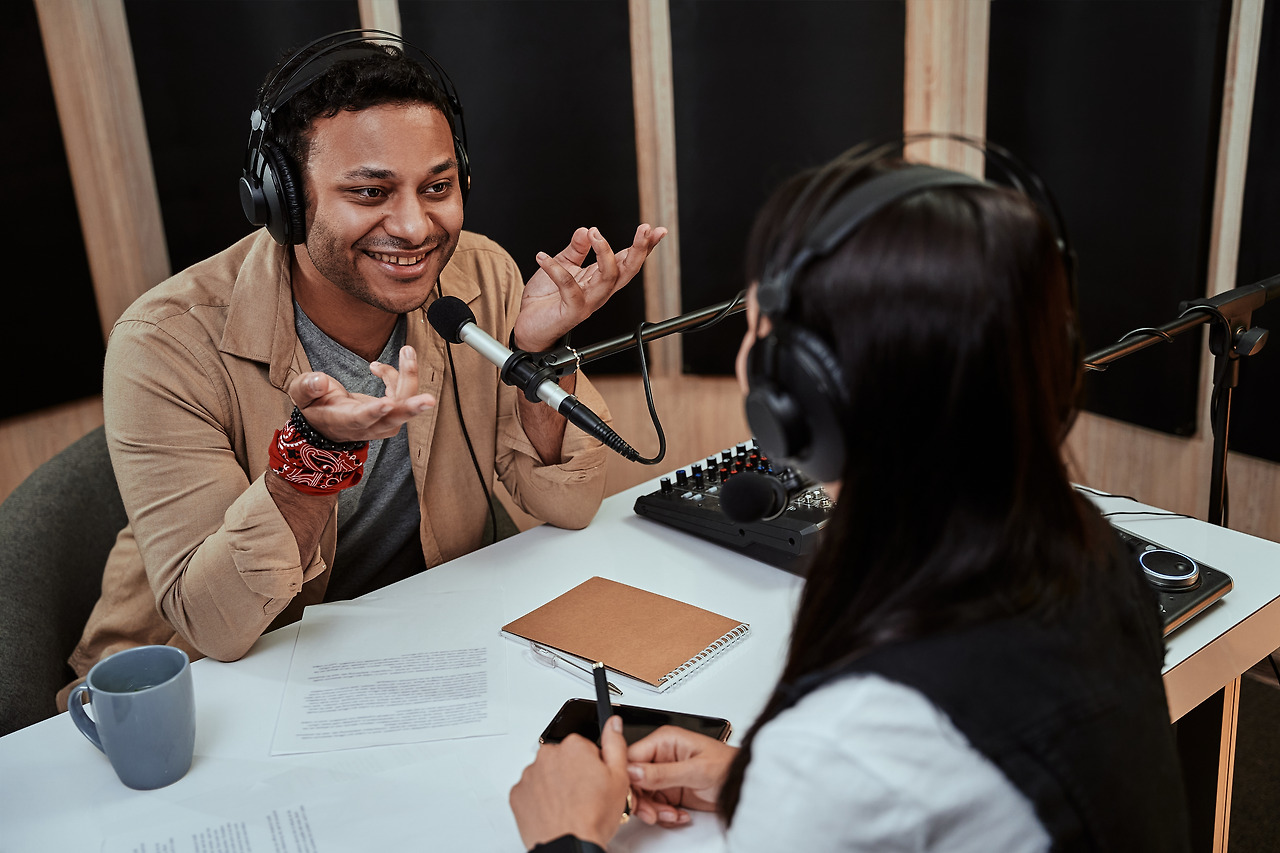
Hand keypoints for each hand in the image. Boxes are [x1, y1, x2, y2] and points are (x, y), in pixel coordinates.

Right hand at [286, 346, 435, 443]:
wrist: (327, 423)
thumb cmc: (315, 405)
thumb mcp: (302, 395)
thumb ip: (307, 387)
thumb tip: (319, 380)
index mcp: (345, 421)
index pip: (362, 418)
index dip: (375, 412)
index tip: (387, 403)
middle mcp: (368, 425)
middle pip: (394, 419)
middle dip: (411, 408)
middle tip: (429, 400)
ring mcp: (383, 422)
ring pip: (404, 403)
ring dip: (408, 376)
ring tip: (406, 352)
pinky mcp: (392, 413)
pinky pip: (403, 394)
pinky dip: (396, 376)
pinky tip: (378, 368)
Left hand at [510, 715, 632, 849]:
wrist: (569, 846)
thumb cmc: (592, 817)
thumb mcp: (619, 777)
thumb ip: (615, 743)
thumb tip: (613, 723)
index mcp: (573, 747)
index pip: (585, 747)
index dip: (594, 766)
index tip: (596, 781)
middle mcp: (548, 756)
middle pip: (565, 758)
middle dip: (574, 773)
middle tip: (585, 796)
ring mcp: (530, 775)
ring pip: (547, 774)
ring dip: (556, 785)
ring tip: (570, 807)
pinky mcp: (518, 793)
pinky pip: (531, 790)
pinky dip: (540, 799)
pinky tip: (555, 811)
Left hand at [514, 224, 667, 351]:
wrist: (530, 326)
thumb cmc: (547, 298)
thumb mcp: (564, 263)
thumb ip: (576, 247)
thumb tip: (586, 230)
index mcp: (601, 278)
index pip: (627, 260)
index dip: (644, 246)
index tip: (657, 230)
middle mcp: (599, 291)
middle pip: (627, 270)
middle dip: (639, 249)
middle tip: (644, 229)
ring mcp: (588, 302)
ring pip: (608, 278)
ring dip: (604, 253)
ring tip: (594, 233)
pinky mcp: (572, 311)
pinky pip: (569, 287)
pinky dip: (556, 270)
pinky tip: (543, 257)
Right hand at [625, 725, 737, 827]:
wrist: (744, 786)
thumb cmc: (729, 767)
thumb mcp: (696, 770)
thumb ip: (662, 772)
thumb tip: (633, 771)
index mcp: (665, 740)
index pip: (631, 757)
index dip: (628, 779)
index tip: (632, 796)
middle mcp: (661, 756)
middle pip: (633, 780)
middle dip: (643, 800)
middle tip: (653, 813)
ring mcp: (664, 775)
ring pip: (643, 796)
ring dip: (655, 810)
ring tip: (672, 814)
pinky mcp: (669, 791)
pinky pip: (655, 806)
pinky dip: (664, 815)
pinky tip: (679, 814)